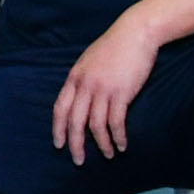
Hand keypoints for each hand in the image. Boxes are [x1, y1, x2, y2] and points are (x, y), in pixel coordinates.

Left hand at [51, 16, 161, 160]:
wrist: (136, 32)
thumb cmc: (115, 46)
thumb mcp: (89, 60)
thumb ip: (83, 79)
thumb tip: (80, 98)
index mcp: (74, 77)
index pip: (60, 108)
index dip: (58, 128)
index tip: (59, 144)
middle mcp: (85, 85)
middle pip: (75, 122)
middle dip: (75, 144)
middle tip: (78, 160)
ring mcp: (103, 89)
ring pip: (96, 125)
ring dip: (101, 144)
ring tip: (107, 155)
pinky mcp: (121, 93)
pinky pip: (116, 122)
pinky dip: (117, 136)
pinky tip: (121, 145)